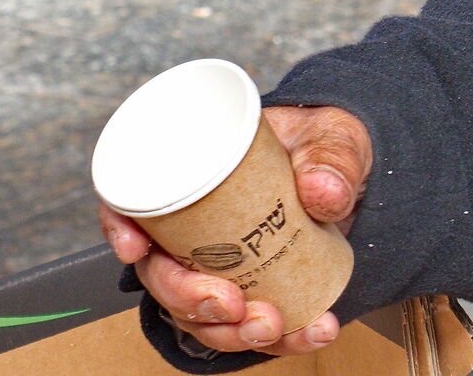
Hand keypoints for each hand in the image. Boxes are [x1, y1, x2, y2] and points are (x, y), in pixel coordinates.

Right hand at [101, 105, 373, 357]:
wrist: (351, 170)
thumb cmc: (324, 140)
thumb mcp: (332, 134)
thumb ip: (331, 157)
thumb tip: (323, 191)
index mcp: (196, 177)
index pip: (134, 199)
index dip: (121, 226)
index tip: (136, 248)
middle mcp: (196, 228)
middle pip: (161, 271)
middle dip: (186, 299)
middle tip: (229, 304)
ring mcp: (221, 265)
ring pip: (197, 313)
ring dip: (228, 332)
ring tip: (272, 327)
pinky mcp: (254, 292)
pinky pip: (251, 326)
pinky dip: (281, 339)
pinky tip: (313, 331)